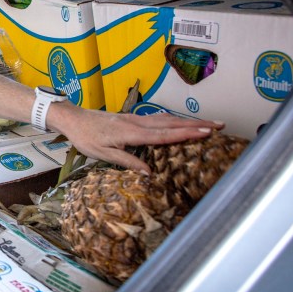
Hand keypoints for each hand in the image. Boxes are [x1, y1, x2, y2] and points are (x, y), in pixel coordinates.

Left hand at [49, 103, 223, 172]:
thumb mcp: (103, 154)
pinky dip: (174, 120)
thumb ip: (127, 161)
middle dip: (196, 124)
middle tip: (219, 125)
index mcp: (132, 132)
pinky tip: (181, 122)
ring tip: (208, 123)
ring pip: (167, 119)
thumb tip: (149, 173)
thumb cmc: (86, 138)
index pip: (165, 134)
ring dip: (187, 120)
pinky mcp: (132, 118)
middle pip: (172, 123)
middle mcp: (137, 123)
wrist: (73, 119)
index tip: (207, 132)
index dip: (187, 134)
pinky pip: (158, 118)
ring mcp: (135, 118)